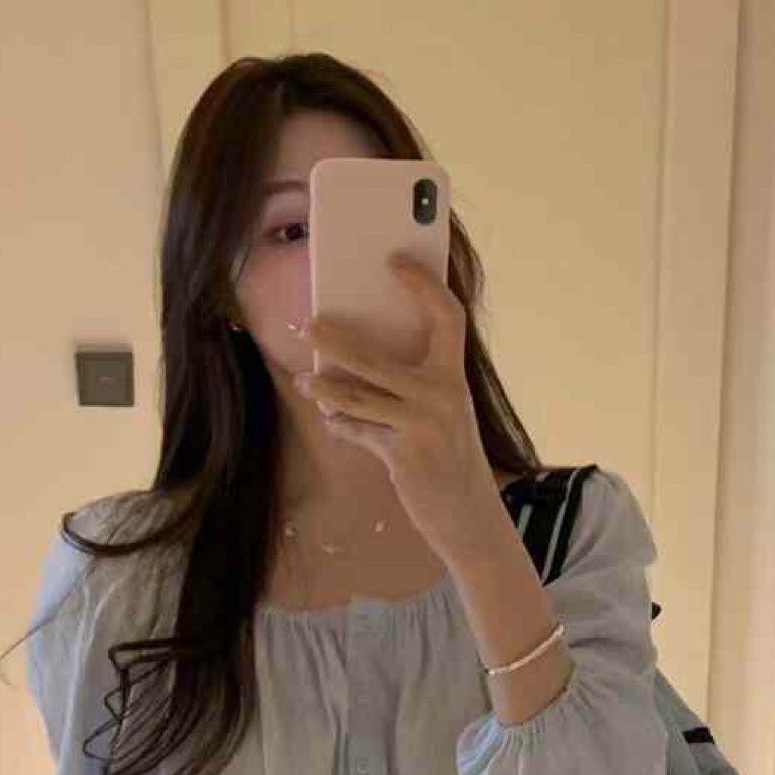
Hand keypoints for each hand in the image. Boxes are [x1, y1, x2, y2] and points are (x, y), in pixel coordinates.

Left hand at [294, 255, 498, 556]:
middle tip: (309, 326)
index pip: (448, 317)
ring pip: (357, 397)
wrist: (468, 511)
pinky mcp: (403, 454)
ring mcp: (422, 425)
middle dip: (336, 342)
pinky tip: (332, 422)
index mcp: (456, 376)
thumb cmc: (452, 455)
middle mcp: (443, 395)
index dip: (424, 286)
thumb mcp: (444, 412)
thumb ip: (417, 385)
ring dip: (324, 390)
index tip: (397, 262)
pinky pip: (359, 432)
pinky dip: (342, 427)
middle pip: (376, 358)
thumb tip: (358, 359)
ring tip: (306, 382)